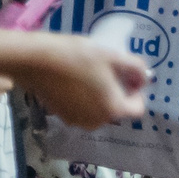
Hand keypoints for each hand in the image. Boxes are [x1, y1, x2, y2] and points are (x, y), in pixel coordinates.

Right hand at [19, 33, 148, 130]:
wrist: (34, 60)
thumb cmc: (77, 56)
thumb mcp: (113, 56)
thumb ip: (136, 68)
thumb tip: (144, 78)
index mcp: (113, 110)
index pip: (137, 108)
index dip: (137, 90)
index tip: (128, 74)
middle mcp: (96, 122)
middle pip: (116, 109)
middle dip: (117, 91)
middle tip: (108, 69)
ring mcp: (76, 121)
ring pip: (98, 109)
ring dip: (100, 94)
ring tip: (91, 72)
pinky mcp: (60, 115)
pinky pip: (81, 108)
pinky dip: (83, 97)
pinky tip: (74, 78)